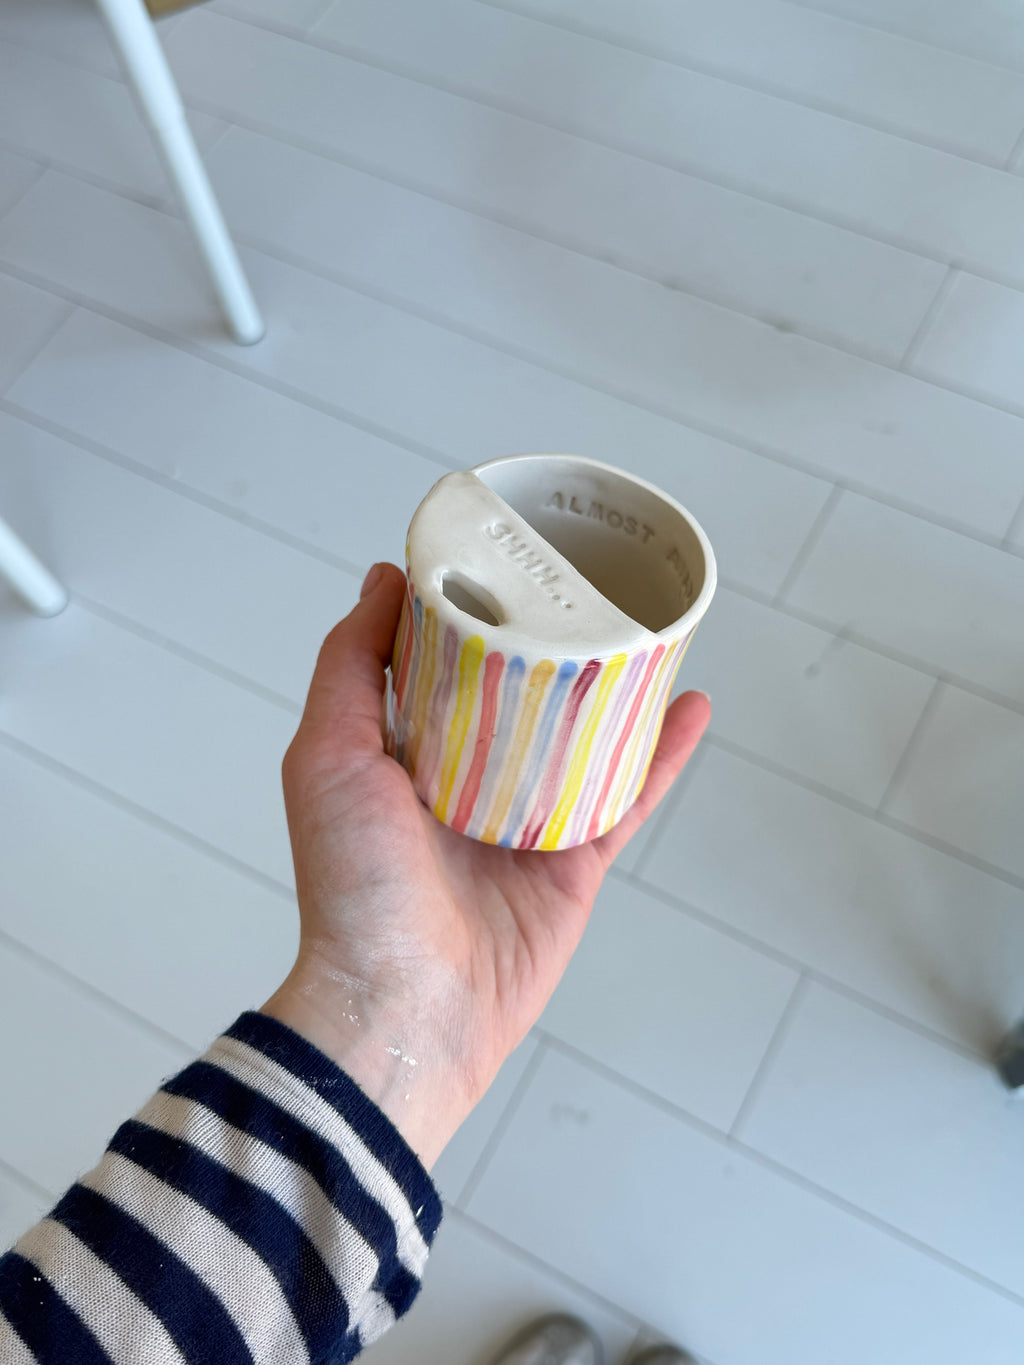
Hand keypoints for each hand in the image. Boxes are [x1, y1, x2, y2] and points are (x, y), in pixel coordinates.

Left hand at [262, 563, 709, 1167]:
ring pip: (581, 741)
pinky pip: (625, 797)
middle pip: (519, 698)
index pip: (440, 668)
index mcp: (402, 757)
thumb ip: (349, 667)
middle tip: (583, 588)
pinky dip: (660, 755)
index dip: (468, 615)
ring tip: (645, 633)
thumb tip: (380, 580)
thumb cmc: (353, 887)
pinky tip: (689, 707)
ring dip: (614, 690)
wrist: (404, 1007)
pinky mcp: (574, 863)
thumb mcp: (327, 754)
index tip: (497, 562)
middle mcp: (464, 785)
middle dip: (549, 645)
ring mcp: (524, 824)